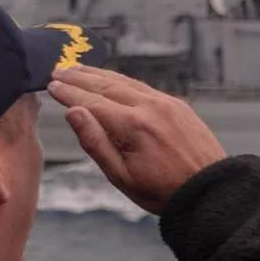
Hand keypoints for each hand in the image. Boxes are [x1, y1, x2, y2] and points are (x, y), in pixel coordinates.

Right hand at [47, 65, 226, 213]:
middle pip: (106, 86)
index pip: (91, 102)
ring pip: (125, 82)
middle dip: (79, 77)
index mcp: (133, 126)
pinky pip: (143, 87)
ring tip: (77, 69)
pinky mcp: (177, 105)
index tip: (50, 84)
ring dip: (99, 75)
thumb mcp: (121, 176)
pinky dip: (121, 81)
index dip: (68, 93)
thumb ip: (95, 142)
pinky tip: (110, 80)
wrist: (210, 189)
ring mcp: (165, 103)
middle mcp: (149, 107)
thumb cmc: (162, 191)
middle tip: (56, 70)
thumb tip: (73, 112)